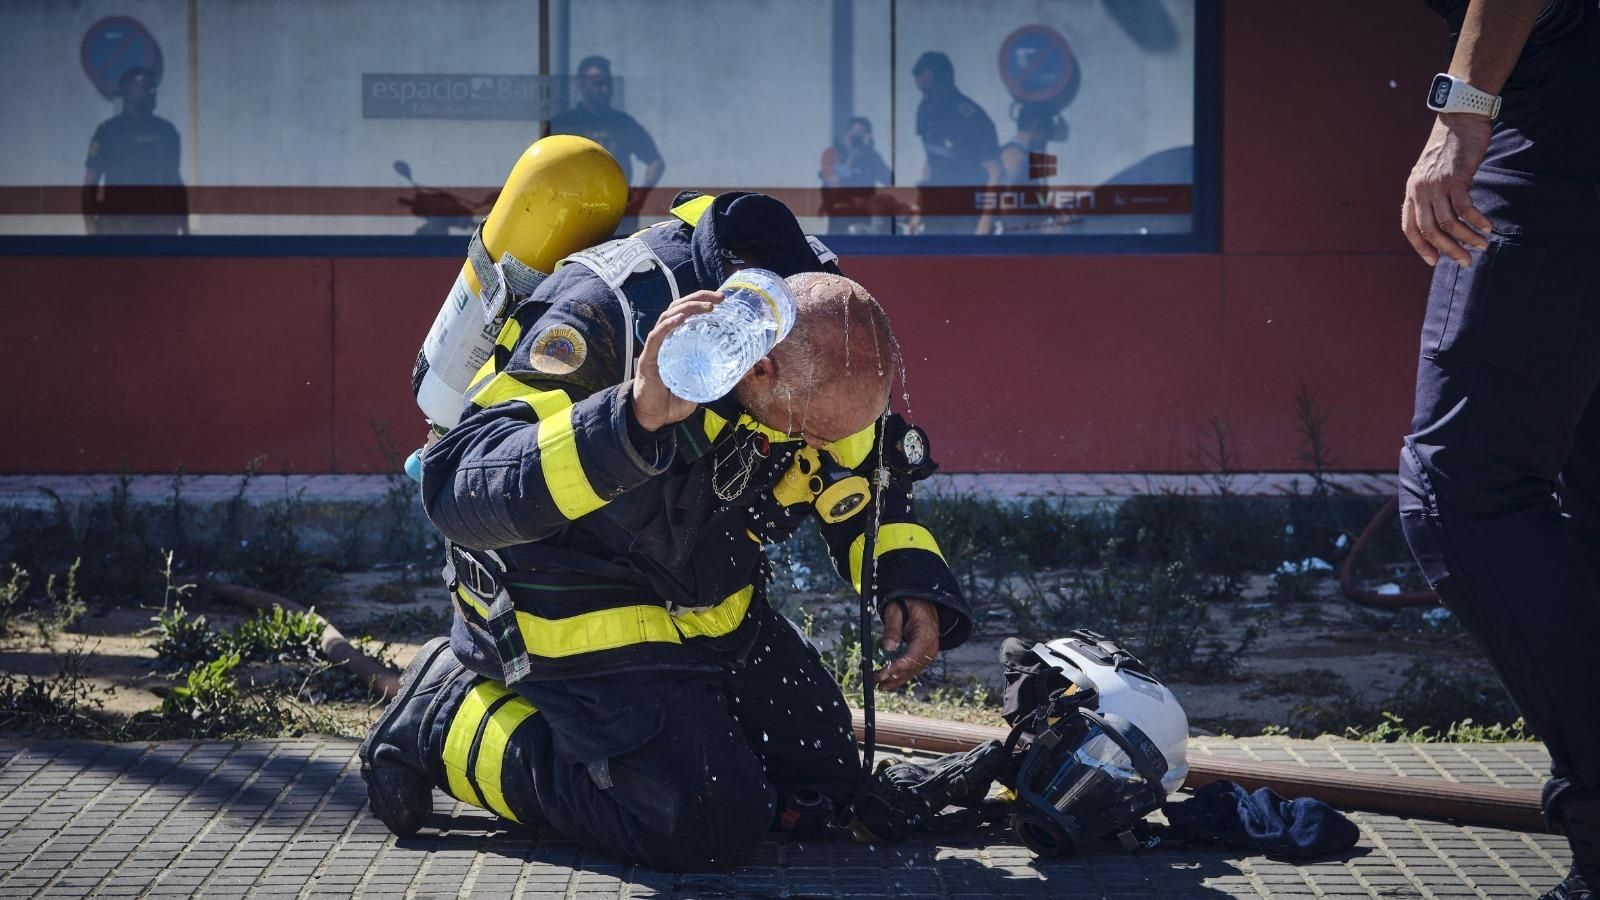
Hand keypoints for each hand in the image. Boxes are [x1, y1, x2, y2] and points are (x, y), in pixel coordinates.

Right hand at [631, 290, 722, 431]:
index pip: (687, 313)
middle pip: (678, 307)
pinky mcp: (648, 358)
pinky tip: (680, 318)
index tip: (722, 299)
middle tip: (720, 298)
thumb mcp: (701, 385)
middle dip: (699, 298)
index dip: (702, 302)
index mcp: (677, 341)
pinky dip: (668, 325)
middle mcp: (665, 339)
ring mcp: (656, 347)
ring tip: (707, 306)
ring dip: (688, 307)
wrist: (654, 419)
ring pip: (668, 316)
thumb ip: (717, 374)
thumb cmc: (673, 401)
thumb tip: (745, 368)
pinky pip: (657, 336)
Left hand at [876, 598, 940, 690]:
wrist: (924, 603)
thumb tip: (886, 647)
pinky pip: (913, 668)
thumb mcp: (896, 611)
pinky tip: (890, 682)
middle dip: (894, 677)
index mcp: (926, 635)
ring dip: (897, 680)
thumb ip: (892, 629)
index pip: (911, 658)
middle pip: (912, 667)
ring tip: (880, 686)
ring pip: (913, 671)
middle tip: (876, 681)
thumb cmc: (908, 604)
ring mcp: (929, 652)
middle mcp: (930, 647)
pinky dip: (902, 676)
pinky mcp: (925, 655)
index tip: (881, 675)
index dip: (895, 669)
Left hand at [1402, 113, 1493, 266]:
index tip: (1434, 262)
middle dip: (1448, 250)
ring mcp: (1436, 185)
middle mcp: (1420, 191)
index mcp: (1411, 192)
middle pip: (1429, 231)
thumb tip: (1440, 222)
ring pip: (1448, 223)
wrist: (1459, 119)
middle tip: (1466, 262)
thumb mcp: (1431, 173)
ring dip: (1466, 238)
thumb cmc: (1449, 149)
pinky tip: (1487, 227)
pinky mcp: (1455, 178)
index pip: (1409, 228)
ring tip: (1482, 246)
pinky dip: (1476, 221)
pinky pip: (1465, 208)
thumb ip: (1431, 195)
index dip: (1420, 248)